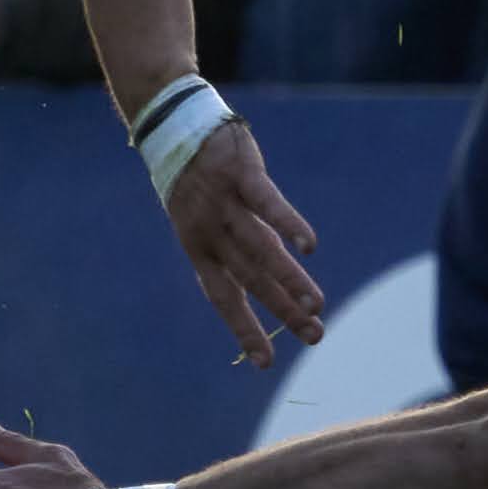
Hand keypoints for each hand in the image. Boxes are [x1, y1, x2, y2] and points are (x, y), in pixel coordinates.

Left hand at [160, 111, 323, 364]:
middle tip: (315, 335)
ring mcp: (223, 203)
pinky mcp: (240, 173)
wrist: (171, 124)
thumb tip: (270, 283)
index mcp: (199, 248)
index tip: (265, 363)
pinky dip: (289, 225)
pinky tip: (310, 247)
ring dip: (289, 279)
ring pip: (260, 249)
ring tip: (316, 305)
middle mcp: (208, 232)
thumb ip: (232, 250)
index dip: (244, 330)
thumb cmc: (195, 179)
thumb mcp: (203, 220)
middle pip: (248, 280)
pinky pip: (267, 203)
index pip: (223, 298)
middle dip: (281, 312)